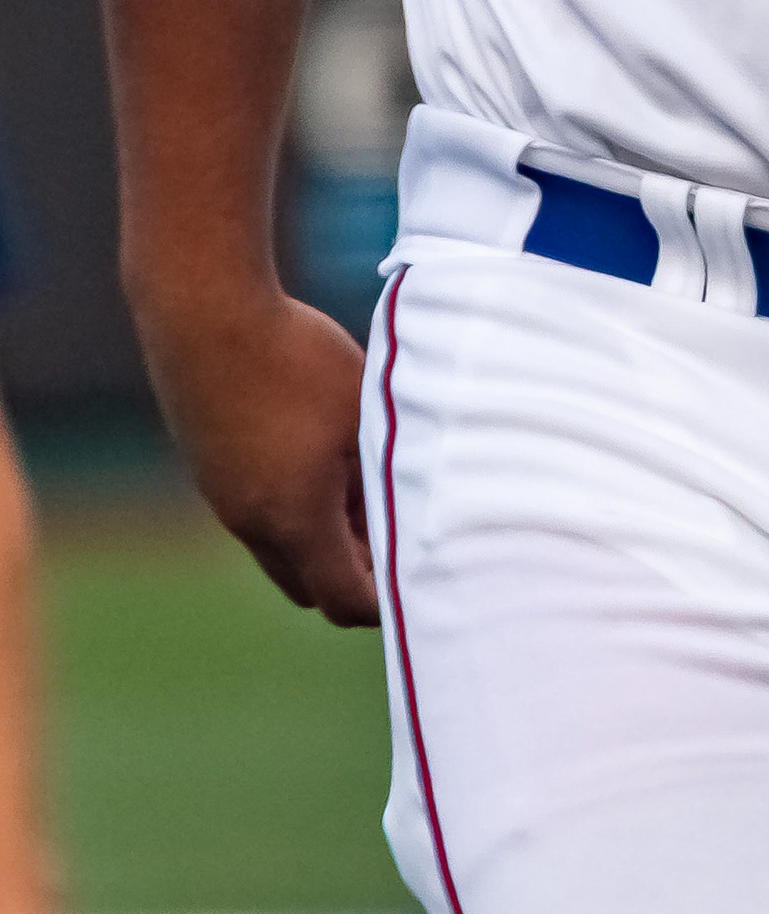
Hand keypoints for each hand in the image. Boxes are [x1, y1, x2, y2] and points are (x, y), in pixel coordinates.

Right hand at [137, 285, 378, 628]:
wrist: (204, 311)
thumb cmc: (297, 358)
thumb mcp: (364, 415)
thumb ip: (387, 474)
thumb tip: (409, 510)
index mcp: (295, 521)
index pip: (346, 602)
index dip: (387, 600)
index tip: (419, 573)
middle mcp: (251, 524)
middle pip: (309, 589)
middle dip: (352, 575)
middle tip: (391, 532)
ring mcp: (222, 498)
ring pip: (278, 552)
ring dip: (319, 539)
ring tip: (357, 486)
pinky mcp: (208, 468)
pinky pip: (254, 516)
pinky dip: (289, 511)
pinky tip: (316, 457)